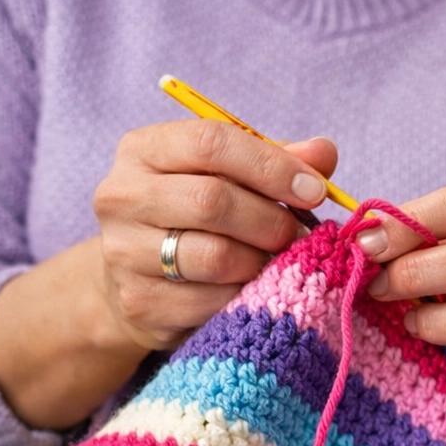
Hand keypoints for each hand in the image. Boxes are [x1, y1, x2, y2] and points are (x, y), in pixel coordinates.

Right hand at [92, 122, 337, 349]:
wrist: (140, 277)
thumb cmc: (199, 215)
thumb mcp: (234, 176)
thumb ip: (279, 159)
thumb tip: (323, 152)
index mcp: (144, 150)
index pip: (211, 143)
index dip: (272, 166)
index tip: (315, 190)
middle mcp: (121, 196)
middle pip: (212, 201)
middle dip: (271, 220)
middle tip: (297, 233)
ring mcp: (123, 252)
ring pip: (216, 257)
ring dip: (262, 262)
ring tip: (274, 260)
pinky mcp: (140, 303)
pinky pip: (213, 303)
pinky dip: (245, 297)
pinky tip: (251, 289)